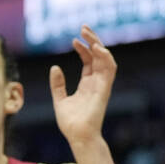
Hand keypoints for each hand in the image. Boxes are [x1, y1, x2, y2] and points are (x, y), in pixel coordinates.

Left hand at [49, 25, 116, 146]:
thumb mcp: (60, 99)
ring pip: (106, 59)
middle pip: (98, 56)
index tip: (73, 40)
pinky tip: (96, 48)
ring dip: (99, 44)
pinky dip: (105, 57)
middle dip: (92, 40)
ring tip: (88, 33)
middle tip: (83, 27)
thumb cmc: (71, 123)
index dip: (83, 49)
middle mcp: (96, 82)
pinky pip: (109, 70)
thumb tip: (55, 68)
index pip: (89, 61)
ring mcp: (101, 85)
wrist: (77, 136)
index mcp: (87, 84)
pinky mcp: (104, 89)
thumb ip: (58, 84)